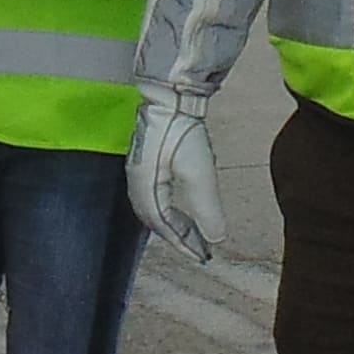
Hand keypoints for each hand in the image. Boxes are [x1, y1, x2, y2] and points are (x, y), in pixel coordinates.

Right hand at [128, 96, 223, 263]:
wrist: (168, 97)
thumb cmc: (180, 130)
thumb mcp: (199, 171)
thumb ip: (207, 207)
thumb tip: (216, 238)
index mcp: (146, 189)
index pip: (165, 226)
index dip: (185, 243)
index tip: (204, 257)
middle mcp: (137, 184)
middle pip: (156, 222)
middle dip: (178, 239)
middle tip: (200, 252)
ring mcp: (138, 173)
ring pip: (153, 212)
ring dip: (172, 227)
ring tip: (192, 237)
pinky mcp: (144, 164)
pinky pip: (153, 199)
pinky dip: (167, 212)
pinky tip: (179, 211)